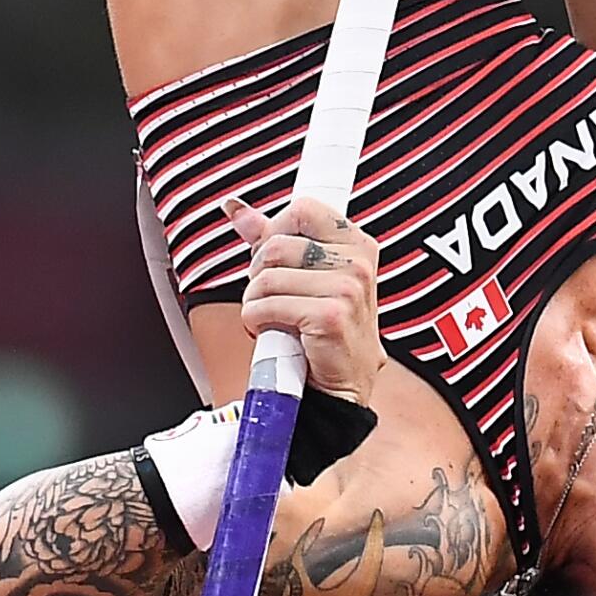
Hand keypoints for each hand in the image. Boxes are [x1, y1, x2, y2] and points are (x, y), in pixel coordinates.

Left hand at [223, 195, 384, 406]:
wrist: (342, 386)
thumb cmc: (324, 333)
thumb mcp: (305, 277)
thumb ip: (272, 238)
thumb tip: (237, 209)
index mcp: (357, 245)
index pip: (302, 209)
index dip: (275, 231)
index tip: (272, 257)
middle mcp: (358, 263)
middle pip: (276, 244)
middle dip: (259, 273)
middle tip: (271, 296)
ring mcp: (347, 289)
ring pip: (266, 277)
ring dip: (254, 301)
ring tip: (271, 317)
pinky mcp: (329, 316)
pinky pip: (266, 305)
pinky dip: (256, 321)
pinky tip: (271, 332)